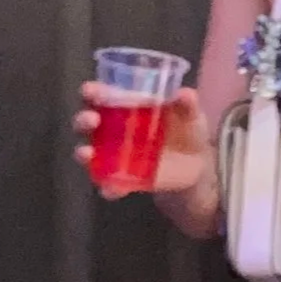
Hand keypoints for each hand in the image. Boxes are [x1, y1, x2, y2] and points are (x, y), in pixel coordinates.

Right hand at [73, 83, 213, 199]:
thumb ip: (187, 105)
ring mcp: (114, 156)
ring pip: (88, 154)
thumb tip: (184, 94)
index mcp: (124, 106)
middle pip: (86, 123)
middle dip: (83, 120)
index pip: (100, 95)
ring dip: (83, 153)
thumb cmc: (186, 130)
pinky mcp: (123, 180)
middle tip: (91, 119)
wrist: (197, 166)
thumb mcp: (190, 115)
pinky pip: (109, 185)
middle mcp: (112, 129)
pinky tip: (110, 189)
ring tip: (86, 153)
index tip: (90, 91)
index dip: (91, 92)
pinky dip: (108, 188)